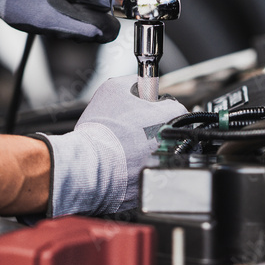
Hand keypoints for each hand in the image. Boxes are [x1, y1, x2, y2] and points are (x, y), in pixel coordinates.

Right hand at [38, 75, 187, 215]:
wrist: (89, 166)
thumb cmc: (101, 130)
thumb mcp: (112, 89)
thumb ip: (131, 81)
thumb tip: (137, 81)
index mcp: (170, 115)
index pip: (172, 106)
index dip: (155, 107)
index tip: (144, 111)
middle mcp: (175, 140)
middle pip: (170, 131)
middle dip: (154, 130)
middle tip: (133, 131)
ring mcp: (168, 163)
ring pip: (163, 153)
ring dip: (149, 150)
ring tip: (127, 149)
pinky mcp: (157, 183)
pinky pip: (152, 173)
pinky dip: (141, 169)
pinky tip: (125, 164)